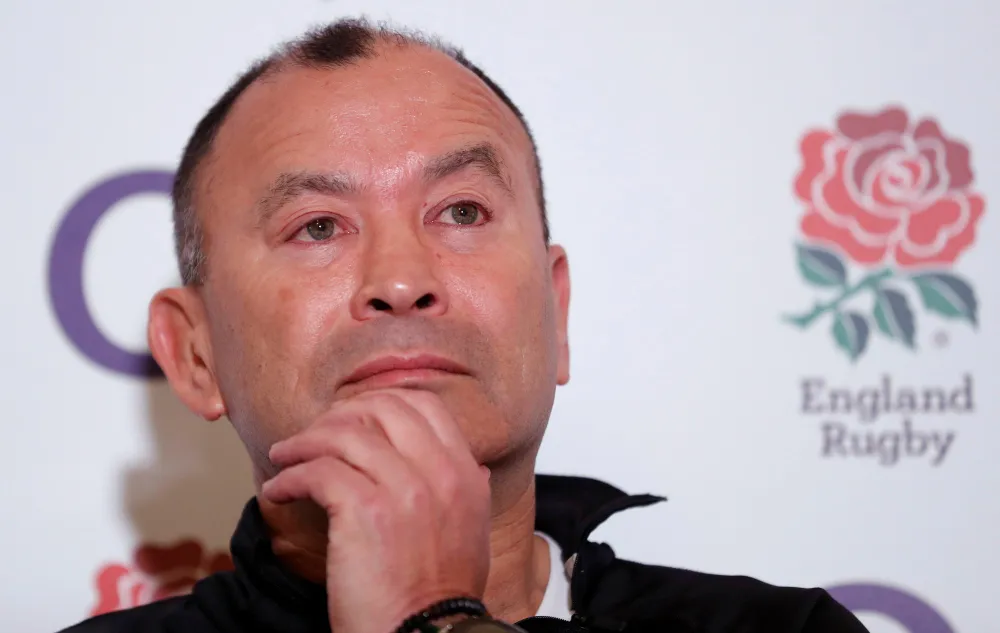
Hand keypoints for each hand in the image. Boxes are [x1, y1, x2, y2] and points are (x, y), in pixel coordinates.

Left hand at [261, 388, 491, 632]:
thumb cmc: (441, 594)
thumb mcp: (474, 532)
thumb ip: (472, 491)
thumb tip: (474, 467)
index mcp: (463, 472)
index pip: (423, 405)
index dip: (380, 403)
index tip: (353, 418)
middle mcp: (437, 473)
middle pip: (381, 409)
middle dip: (338, 416)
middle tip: (313, 435)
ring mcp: (402, 489)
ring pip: (343, 435)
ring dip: (304, 442)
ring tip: (285, 457)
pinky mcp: (364, 511)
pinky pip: (317, 471)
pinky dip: (290, 477)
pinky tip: (280, 491)